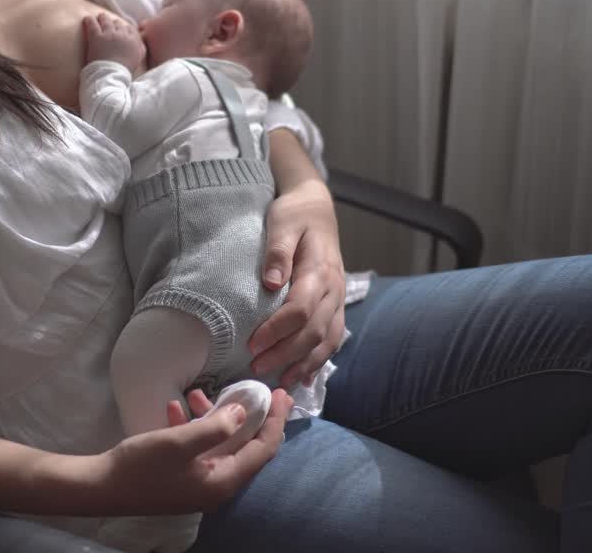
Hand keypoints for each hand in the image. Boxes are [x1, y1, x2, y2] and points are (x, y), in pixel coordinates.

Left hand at [83, 12, 145, 69]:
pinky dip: (89, 20)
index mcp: (133, 40)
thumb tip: (139, 41)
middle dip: (114, 23)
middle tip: (110, 23)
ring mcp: (109, 34)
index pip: (129, 28)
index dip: (125, 28)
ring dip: (103, 18)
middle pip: (118, 23)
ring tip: (101, 17)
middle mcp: (121, 34)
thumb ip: (140, 47)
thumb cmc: (125, 69)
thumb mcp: (139, 58)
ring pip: (106, 20)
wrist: (111, 73)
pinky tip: (87, 18)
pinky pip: (92, 24)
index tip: (121, 29)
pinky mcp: (96, 37)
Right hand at [95, 388, 292, 515]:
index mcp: (224, 481)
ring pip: (219, 444)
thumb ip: (216, 426)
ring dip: (214, 418)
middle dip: (247, 415)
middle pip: (245, 446)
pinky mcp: (182, 477)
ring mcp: (199, 483)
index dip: (276, 420)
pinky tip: (174, 408)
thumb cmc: (142, 466)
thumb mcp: (180, 442)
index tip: (282, 393)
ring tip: (197, 393)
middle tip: (251, 387)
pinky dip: (193, 428)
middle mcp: (217, 486)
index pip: (263, 449)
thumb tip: (243, 412)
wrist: (100, 487)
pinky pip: (198, 449)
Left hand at [250, 181, 346, 389]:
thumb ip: (277, 253)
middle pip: (314, 331)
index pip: (300, 310)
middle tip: (256, 368)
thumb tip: (271, 283)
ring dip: (305, 364)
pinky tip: (304, 377)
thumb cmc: (295, 215)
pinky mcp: (336, 305)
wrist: (317, 208)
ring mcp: (338, 299)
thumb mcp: (282, 224)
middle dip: (286, 354)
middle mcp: (334, 289)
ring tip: (281, 381)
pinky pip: (332, 338)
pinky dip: (319, 360)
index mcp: (319, 271)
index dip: (277, 331)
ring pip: (327, 340)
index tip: (253, 344)